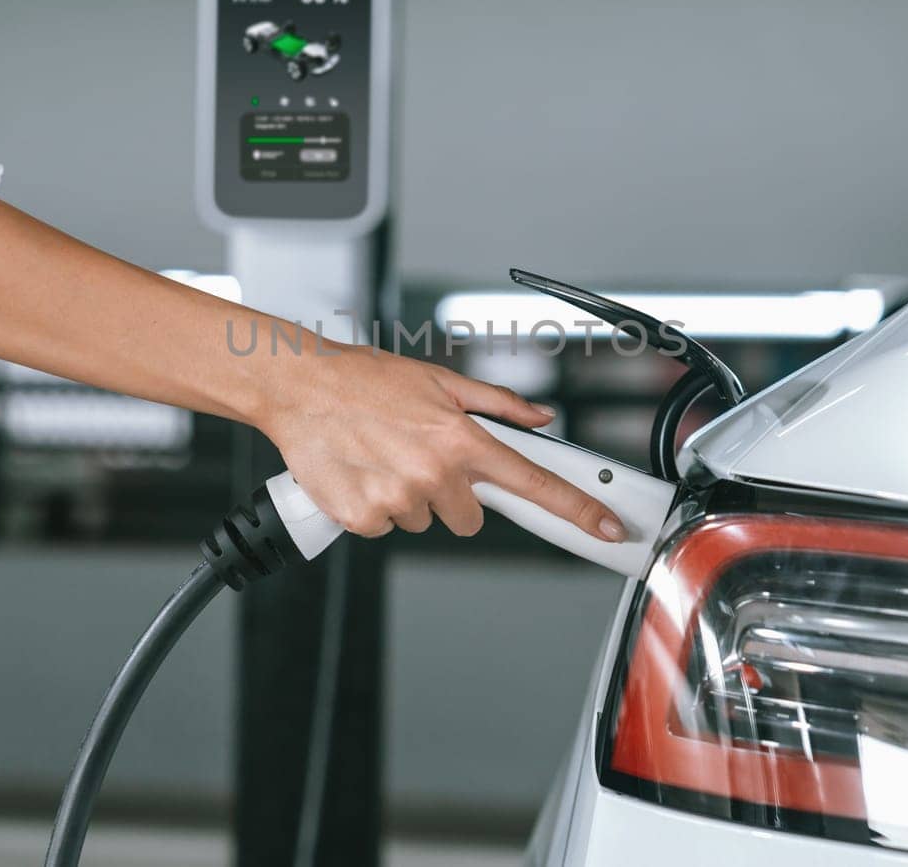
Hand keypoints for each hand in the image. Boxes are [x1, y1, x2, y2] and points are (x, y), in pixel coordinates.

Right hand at [255, 343, 625, 542]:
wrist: (299, 387)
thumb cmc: (364, 379)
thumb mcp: (440, 381)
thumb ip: (496, 405)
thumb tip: (540, 417)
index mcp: (461, 439)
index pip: (534, 483)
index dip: (578, 509)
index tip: (608, 528)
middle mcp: (435, 473)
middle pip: (470, 516)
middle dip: (453, 495)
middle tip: (422, 460)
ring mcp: (398, 499)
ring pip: (425, 521)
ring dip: (411, 498)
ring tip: (384, 458)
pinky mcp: (363, 517)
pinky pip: (386, 527)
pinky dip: (376, 507)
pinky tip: (363, 473)